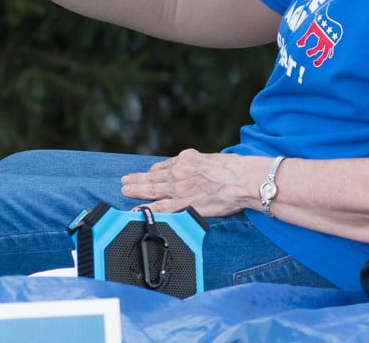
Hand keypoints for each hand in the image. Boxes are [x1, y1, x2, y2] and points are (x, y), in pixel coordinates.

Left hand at [120, 148, 266, 216]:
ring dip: (137, 190)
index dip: (154, 172)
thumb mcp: (212, 158)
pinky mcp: (185, 204)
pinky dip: (148, 209)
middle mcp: (179, 172)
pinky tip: (138, 210)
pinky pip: (162, 208)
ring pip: (153, 190)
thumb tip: (198, 164)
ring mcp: (180, 189)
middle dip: (138, 179)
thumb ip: (200, 163)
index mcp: (187, 160)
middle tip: (124, 180)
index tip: (147, 174)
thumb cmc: (234, 169)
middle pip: (153, 177)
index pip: (165, 166)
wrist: (243, 180)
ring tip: (125, 190)